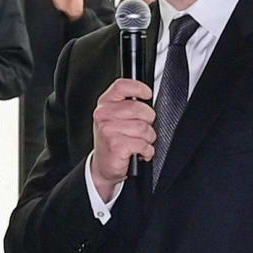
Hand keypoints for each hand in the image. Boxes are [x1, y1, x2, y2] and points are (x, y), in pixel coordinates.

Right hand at [87, 77, 157, 194]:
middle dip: (148, 120)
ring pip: (143, 127)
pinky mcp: (115, 145)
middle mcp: (103, 115)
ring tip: (140, 143)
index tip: (147, 94)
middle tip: (143, 129)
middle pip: (138, 108)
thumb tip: (148, 97)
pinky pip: (143, 144)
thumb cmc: (113, 140)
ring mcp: (108, 130)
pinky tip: (139, 152)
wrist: (104, 166)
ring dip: (148, 138)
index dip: (138, 88)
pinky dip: (146, 151)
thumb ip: (128, 104)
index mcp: (105, 104)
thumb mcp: (115, 117)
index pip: (122, 86)